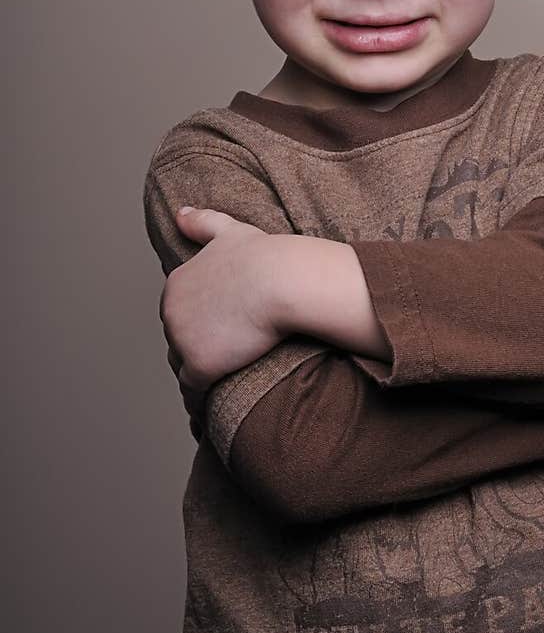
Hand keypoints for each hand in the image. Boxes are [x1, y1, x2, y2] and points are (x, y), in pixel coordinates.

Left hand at [160, 206, 287, 392]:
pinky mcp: (200, 365)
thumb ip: (201, 222)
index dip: (200, 325)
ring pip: (184, 367)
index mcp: (176, 284)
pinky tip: (206, 420)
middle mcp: (171, 311)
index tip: (220, 334)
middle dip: (196, 351)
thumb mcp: (230, 231)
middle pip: (179, 341)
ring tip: (214, 395)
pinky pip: (193, 394)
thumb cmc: (266, 256)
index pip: (181, 313)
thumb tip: (180, 212)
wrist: (283, 281)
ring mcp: (182, 340)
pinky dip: (198, 407)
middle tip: (225, 363)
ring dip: (196, 379)